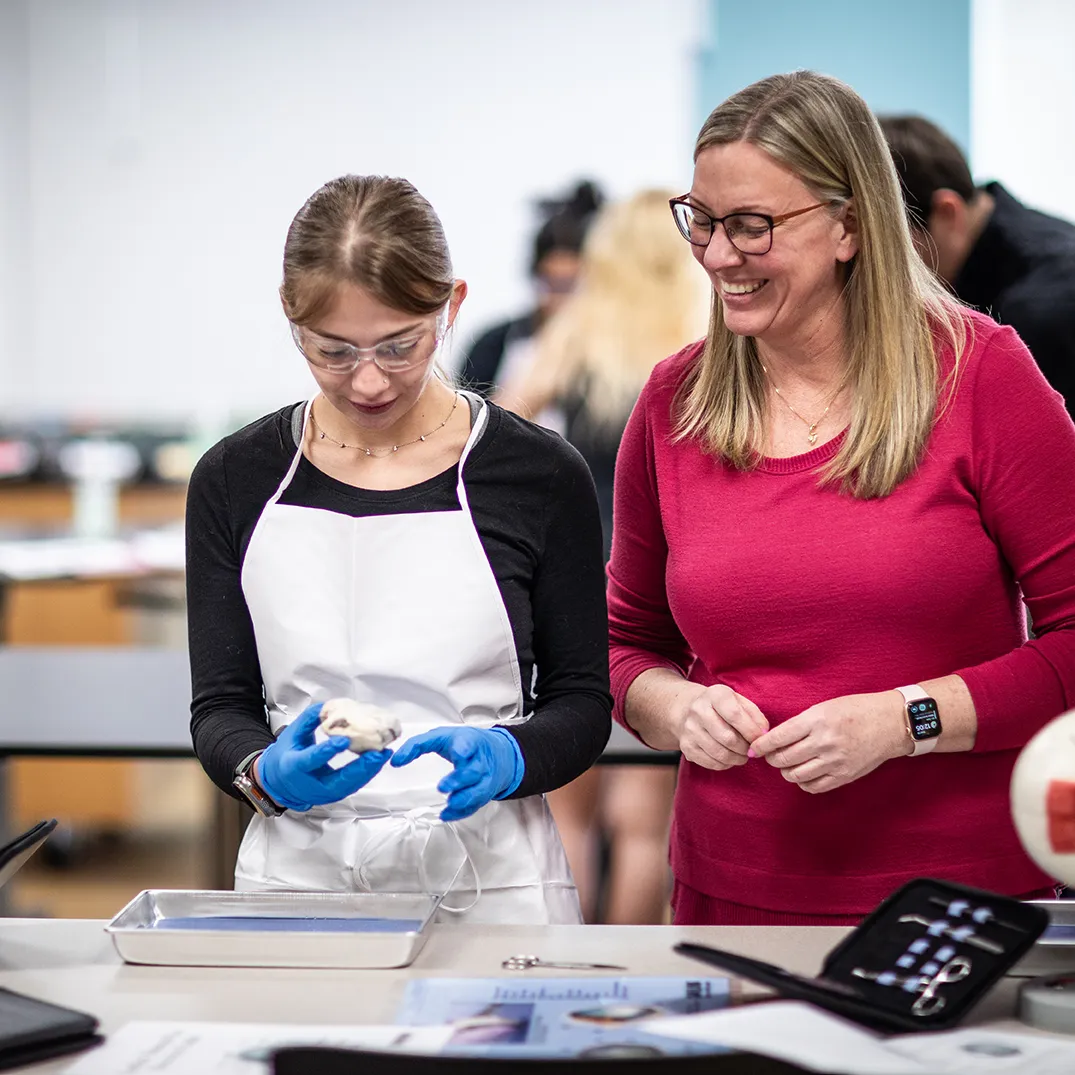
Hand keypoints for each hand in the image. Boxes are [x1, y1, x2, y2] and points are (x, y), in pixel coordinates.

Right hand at [256, 703, 391, 811]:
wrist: (280, 782)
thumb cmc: (287, 755)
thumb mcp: (292, 733)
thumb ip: (309, 719)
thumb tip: (328, 707)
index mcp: (293, 767)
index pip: (311, 761)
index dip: (327, 751)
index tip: (344, 740)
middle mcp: (310, 785)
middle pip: (337, 781)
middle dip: (359, 768)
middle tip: (377, 753)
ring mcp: (324, 793)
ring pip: (349, 786)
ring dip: (368, 771)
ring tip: (383, 754)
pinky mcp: (335, 794)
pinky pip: (353, 785)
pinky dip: (366, 773)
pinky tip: (377, 760)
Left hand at [390, 726, 522, 821]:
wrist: (497, 753)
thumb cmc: (464, 744)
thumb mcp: (440, 737)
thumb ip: (417, 745)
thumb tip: (395, 761)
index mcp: (469, 742)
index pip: (468, 744)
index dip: (464, 749)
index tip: (459, 754)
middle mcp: (479, 761)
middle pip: (473, 771)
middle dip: (459, 780)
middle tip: (443, 787)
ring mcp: (484, 780)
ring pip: (477, 791)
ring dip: (463, 799)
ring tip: (449, 804)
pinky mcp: (484, 794)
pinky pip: (475, 806)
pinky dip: (461, 812)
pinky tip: (447, 814)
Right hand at [672, 683, 768, 770]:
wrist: (688, 709)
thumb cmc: (722, 707)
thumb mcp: (739, 702)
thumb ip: (755, 716)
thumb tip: (763, 734)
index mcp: (714, 695)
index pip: (734, 715)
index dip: (751, 731)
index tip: (760, 739)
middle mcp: (698, 710)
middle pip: (728, 738)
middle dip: (745, 748)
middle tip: (752, 750)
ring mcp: (690, 729)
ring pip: (720, 753)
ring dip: (737, 759)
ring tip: (743, 755)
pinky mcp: (686, 746)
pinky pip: (711, 763)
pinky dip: (725, 764)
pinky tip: (729, 757)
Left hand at [750, 691, 909, 793]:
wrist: (890, 723)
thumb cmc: (856, 710)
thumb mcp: (824, 707)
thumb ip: (801, 723)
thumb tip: (776, 739)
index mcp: (817, 720)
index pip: (779, 737)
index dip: (761, 745)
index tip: (753, 748)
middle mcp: (824, 742)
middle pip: (784, 759)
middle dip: (771, 759)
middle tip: (770, 755)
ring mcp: (835, 762)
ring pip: (796, 775)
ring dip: (786, 771)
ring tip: (787, 764)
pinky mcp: (844, 776)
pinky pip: (813, 786)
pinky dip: (803, 782)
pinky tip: (804, 773)